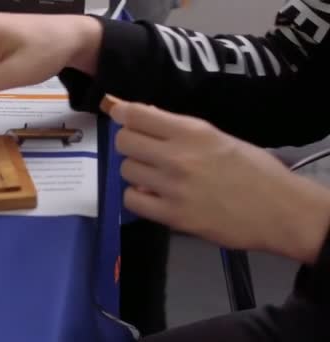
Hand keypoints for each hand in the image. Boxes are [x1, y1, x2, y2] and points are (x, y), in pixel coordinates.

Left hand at [107, 100, 329, 263]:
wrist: (280, 211)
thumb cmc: (254, 170)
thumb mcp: (219, 137)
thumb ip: (180, 130)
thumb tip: (145, 119)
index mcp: (192, 132)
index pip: (137, 115)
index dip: (122, 112)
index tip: (119, 113)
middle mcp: (177, 157)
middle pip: (124, 141)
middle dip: (129, 143)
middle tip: (142, 149)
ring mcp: (172, 188)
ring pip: (125, 170)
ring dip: (135, 171)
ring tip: (153, 175)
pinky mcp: (172, 216)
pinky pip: (132, 200)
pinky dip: (138, 196)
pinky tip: (152, 196)